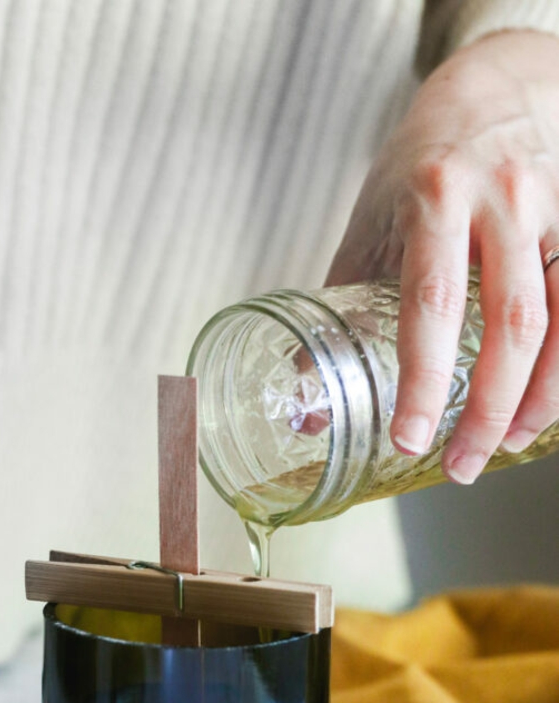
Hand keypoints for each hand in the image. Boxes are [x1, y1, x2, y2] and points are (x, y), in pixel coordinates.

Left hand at [325, 30, 558, 483]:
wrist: (488, 95)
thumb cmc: (418, 170)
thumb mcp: (368, 227)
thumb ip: (340, 311)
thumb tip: (309, 405)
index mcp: (435, 197)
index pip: (431, 303)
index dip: (422, 378)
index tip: (410, 436)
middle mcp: (502, 200)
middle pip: (510, 323)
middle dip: (488, 407)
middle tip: (462, 465)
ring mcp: (551, 212)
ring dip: (539, 396)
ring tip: (508, 445)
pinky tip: (544, 403)